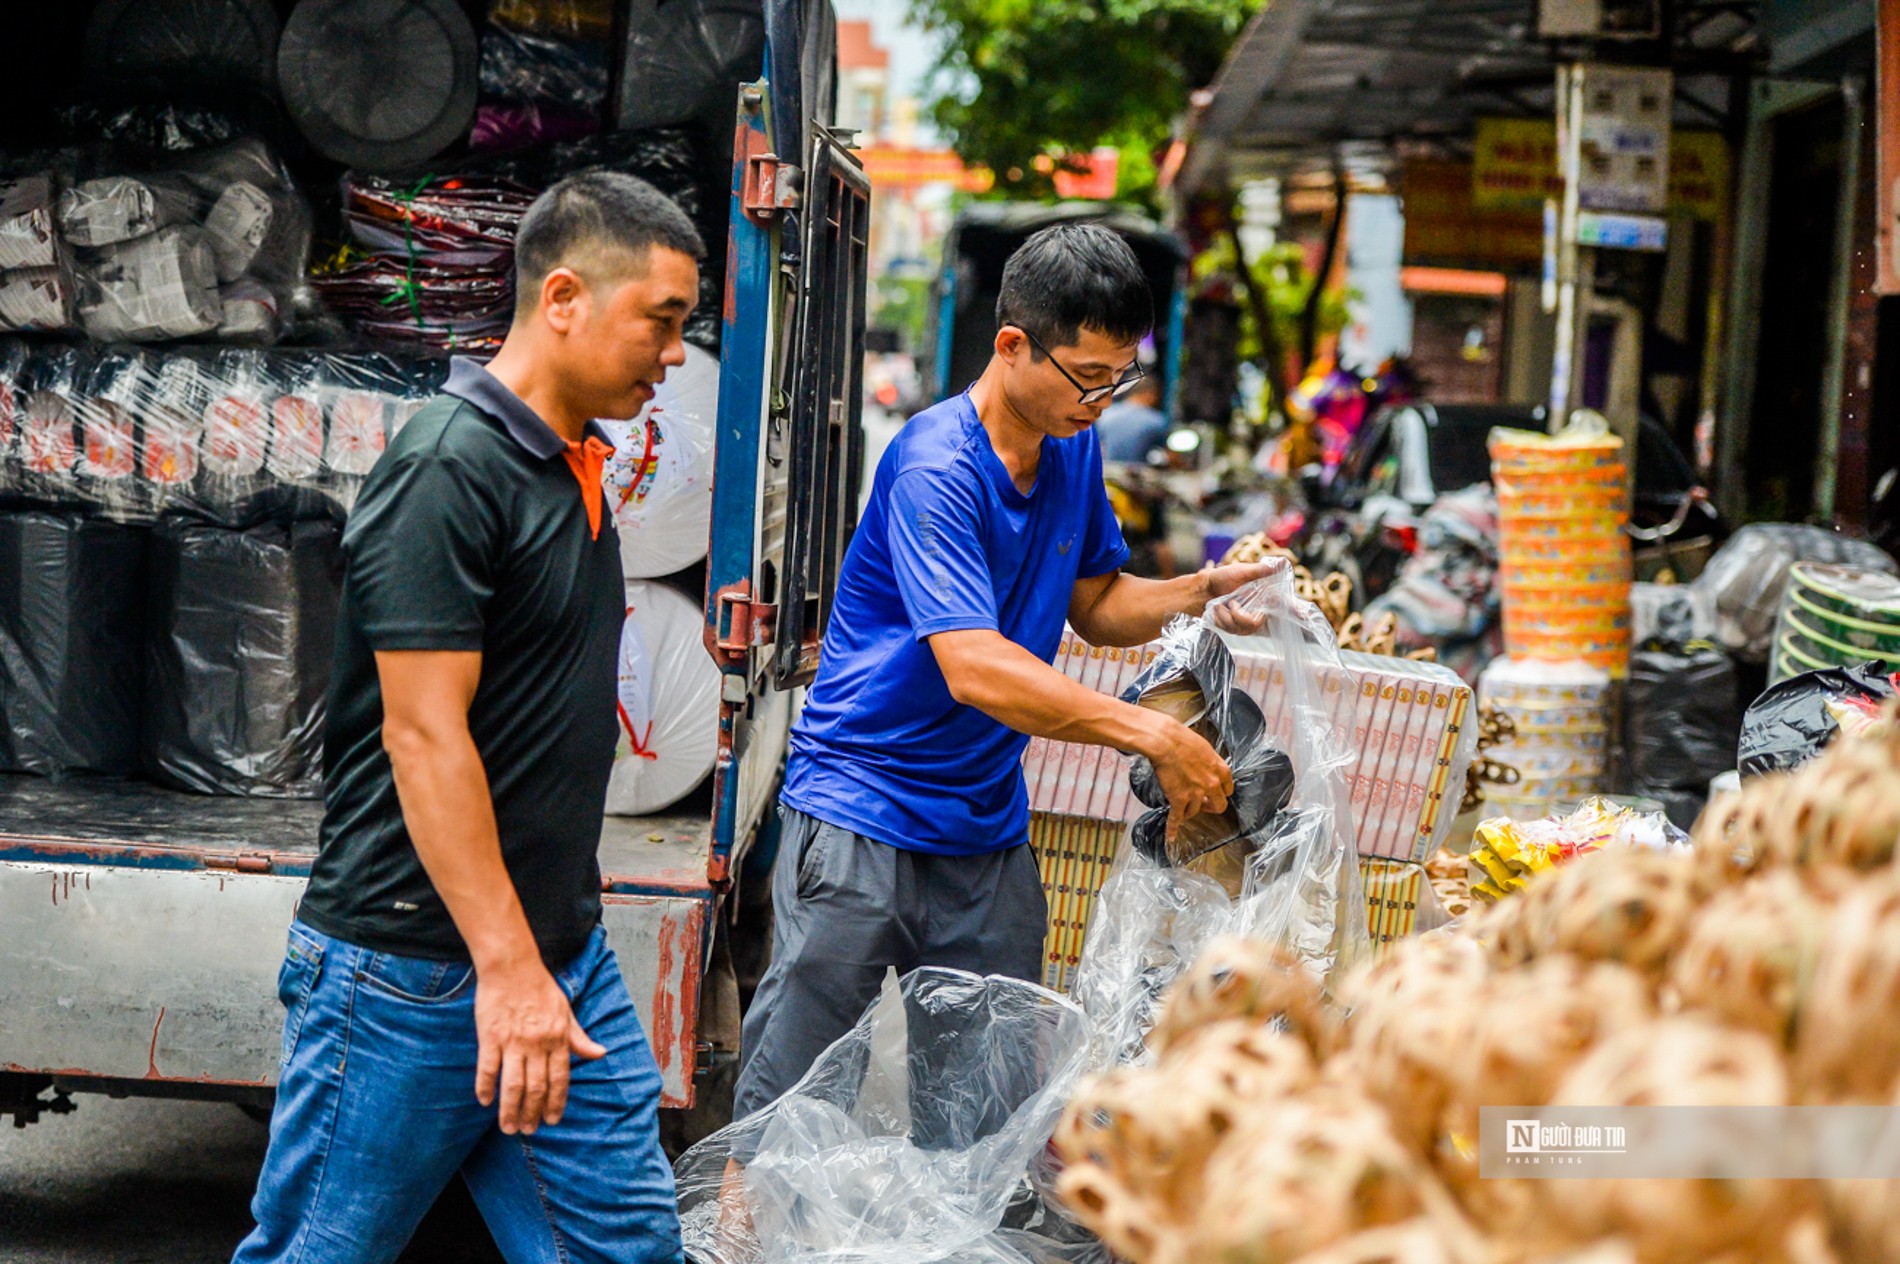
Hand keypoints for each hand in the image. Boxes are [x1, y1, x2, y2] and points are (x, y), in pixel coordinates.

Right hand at [474, 960, 606, 1133]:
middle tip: (529, 1130)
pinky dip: (486, 1087)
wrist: (512, 966)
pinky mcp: (490, 1036)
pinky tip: (485, 1101)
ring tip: (509, 1127)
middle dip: (533, 1113)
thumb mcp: (566, 1011)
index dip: (556, 1102)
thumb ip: (579, 1037)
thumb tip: (600, 1054)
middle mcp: (537, 1043)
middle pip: (536, 1087)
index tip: (552, 1120)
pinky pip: (487, 1068)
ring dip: (511, 1109)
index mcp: (558, 1038)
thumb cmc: (541, 988)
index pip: (560, 1078)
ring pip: (513, 1084)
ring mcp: (512, 1041)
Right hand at [1143, 714, 1233, 844]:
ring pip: (1195, 811)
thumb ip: (1211, 763)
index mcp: (1221, 770)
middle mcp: (1211, 785)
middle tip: (1202, 804)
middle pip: (1218, 806)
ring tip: (1180, 803)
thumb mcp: (1205, 748)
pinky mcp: (1179, 799)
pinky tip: (1171, 838)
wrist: (1164, 741)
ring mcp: (1196, 794)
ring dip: (1188, 809)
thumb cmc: (1182, 739)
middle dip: (1210, 806)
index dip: (1220, 792)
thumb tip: (1209, 769)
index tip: (1214, 793)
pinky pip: (1176, 818)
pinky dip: (1173, 829)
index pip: (1228, 790)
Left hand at [1197, 558, 1286, 632]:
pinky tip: (1217, 611)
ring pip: (1239, 630)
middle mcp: (1256, 612)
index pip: (1279, 610)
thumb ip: (1262, 570)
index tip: (1288, 614)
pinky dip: (1219, 620)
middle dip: (1237, 616)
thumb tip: (1283, 562)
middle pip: (1254, 625)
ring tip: (1220, 605)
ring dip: (1224, 616)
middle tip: (1231, 603)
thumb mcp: (1242, 571)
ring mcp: (1245, 622)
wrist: (1204, 587)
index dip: (1285, 614)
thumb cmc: (1223, 577)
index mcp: (1263, 598)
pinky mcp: (1233, 628)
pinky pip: (1228, 631)